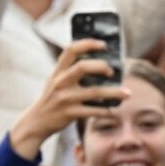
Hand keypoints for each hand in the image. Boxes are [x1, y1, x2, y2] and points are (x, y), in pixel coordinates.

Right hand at [9, 40, 128, 158]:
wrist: (37, 121)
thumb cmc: (52, 98)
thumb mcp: (56, 80)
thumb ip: (71, 71)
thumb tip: (100, 64)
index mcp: (58, 71)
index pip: (71, 50)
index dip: (88, 44)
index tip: (103, 44)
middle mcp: (61, 82)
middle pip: (83, 67)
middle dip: (101, 66)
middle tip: (112, 71)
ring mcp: (65, 98)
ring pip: (94, 92)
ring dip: (114, 93)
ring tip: (127, 93)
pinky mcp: (69, 113)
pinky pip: (92, 111)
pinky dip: (106, 111)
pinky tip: (113, 110)